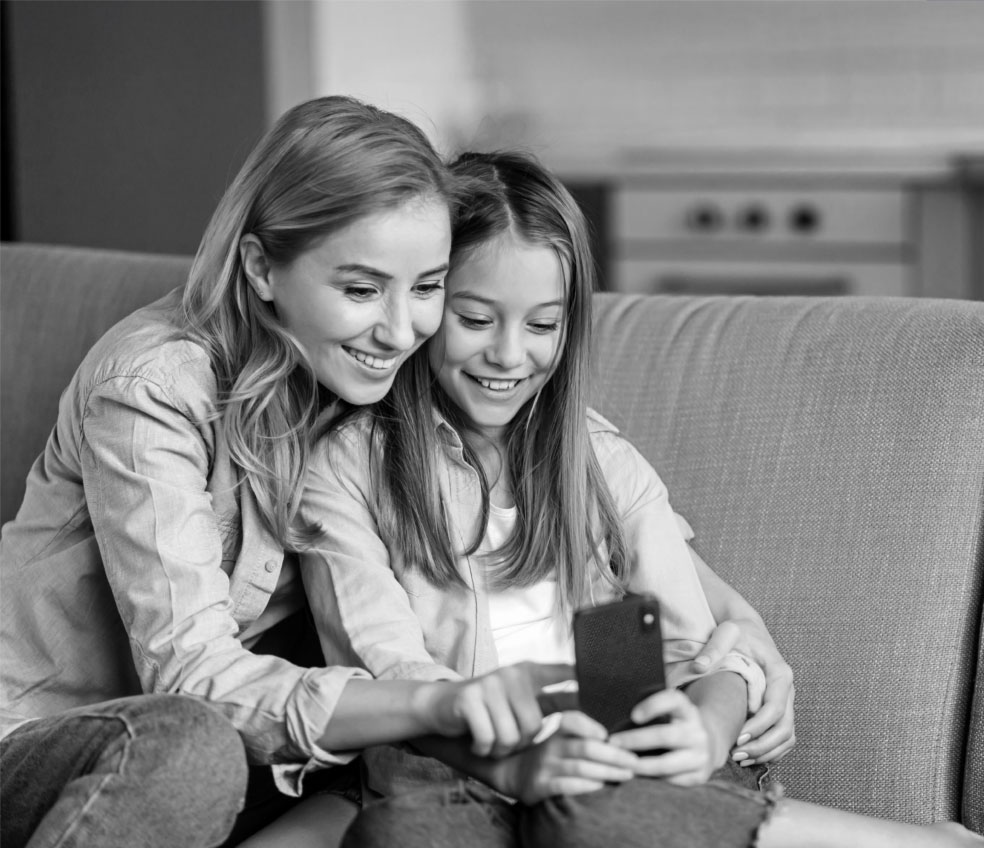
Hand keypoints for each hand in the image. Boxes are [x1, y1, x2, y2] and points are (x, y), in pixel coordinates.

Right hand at [423, 661, 574, 757]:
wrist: (440, 704)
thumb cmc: (487, 707)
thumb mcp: (517, 698)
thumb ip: (548, 702)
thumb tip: (586, 715)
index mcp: (528, 672)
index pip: (563, 672)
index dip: (583, 682)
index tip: (603, 699)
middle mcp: (511, 674)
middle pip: (534, 724)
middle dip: (522, 741)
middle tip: (507, 739)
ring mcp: (489, 685)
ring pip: (512, 735)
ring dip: (501, 747)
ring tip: (491, 739)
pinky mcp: (469, 699)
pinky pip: (489, 738)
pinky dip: (484, 748)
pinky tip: (478, 742)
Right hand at [491, 711, 636, 804]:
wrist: (513, 773)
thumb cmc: (549, 755)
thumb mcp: (560, 737)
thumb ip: (582, 732)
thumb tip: (620, 733)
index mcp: (557, 730)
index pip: (573, 720)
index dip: (592, 726)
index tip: (610, 734)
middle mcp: (551, 745)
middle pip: (586, 747)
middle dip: (614, 755)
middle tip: (635, 761)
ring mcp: (545, 766)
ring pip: (580, 767)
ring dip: (607, 771)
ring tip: (626, 775)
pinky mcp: (540, 786)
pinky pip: (566, 785)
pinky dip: (586, 785)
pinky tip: (601, 786)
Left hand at [609, 688, 717, 785]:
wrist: (704, 747)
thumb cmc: (670, 726)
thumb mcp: (665, 712)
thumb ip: (644, 713)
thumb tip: (614, 727)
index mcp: (686, 710)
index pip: (673, 700)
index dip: (653, 705)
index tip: (633, 715)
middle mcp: (697, 731)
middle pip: (665, 735)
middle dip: (635, 740)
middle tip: (613, 743)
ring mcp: (701, 755)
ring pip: (666, 764)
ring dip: (640, 765)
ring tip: (621, 763)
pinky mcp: (699, 776)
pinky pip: (670, 781)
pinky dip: (650, 780)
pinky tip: (635, 776)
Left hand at [691, 618, 795, 764]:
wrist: (748, 629)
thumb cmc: (738, 632)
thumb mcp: (726, 632)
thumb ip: (714, 648)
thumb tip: (699, 667)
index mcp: (779, 672)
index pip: (775, 708)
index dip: (758, 727)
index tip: (738, 738)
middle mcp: (788, 689)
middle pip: (784, 727)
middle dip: (762, 745)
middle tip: (737, 754)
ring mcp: (787, 700)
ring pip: (787, 735)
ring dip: (767, 751)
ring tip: (740, 758)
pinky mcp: (781, 707)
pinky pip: (784, 735)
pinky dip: (771, 749)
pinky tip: (749, 756)